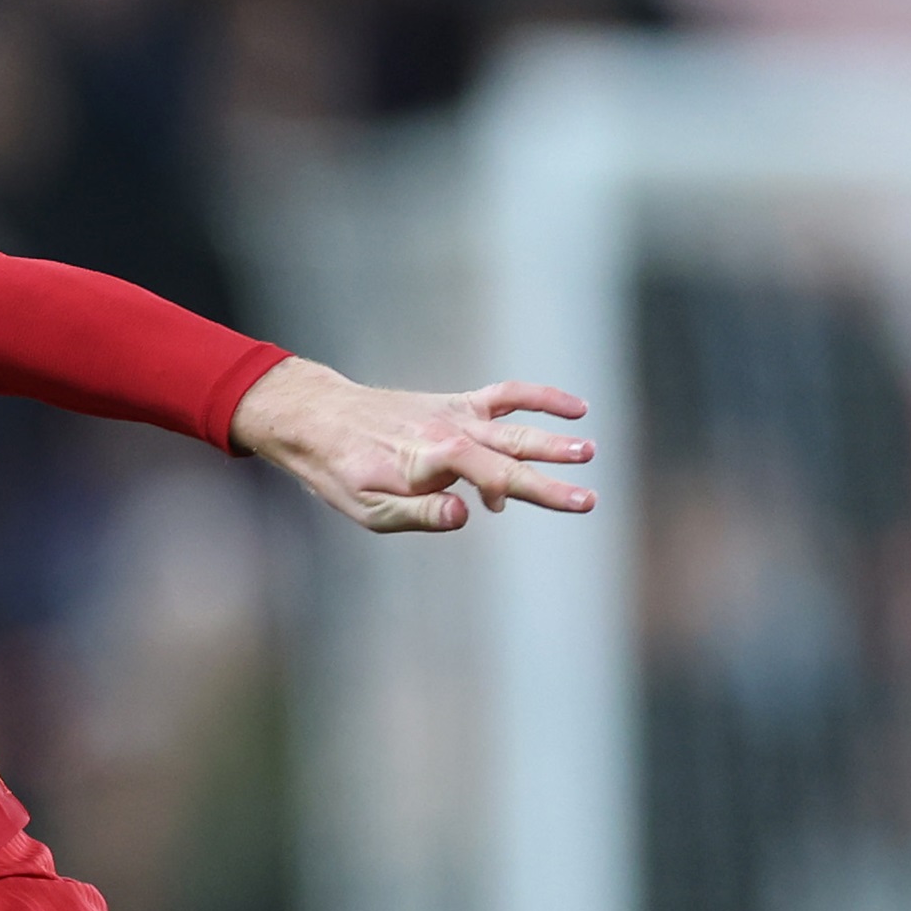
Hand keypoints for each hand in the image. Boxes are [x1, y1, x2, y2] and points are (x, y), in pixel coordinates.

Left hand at [229, 356, 595, 533]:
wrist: (320, 419)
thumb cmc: (342, 473)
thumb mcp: (370, 509)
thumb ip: (421, 514)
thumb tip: (466, 514)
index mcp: (430, 462)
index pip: (494, 477)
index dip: (535, 490)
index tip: (576, 504)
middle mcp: (450, 433)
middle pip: (512, 455)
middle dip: (553, 476)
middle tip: (590, 498)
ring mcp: (457, 415)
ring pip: (515, 427)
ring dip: (554, 439)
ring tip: (588, 450)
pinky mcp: (457, 405)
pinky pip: (506, 396)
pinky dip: (540, 398)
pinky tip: (574, 409)